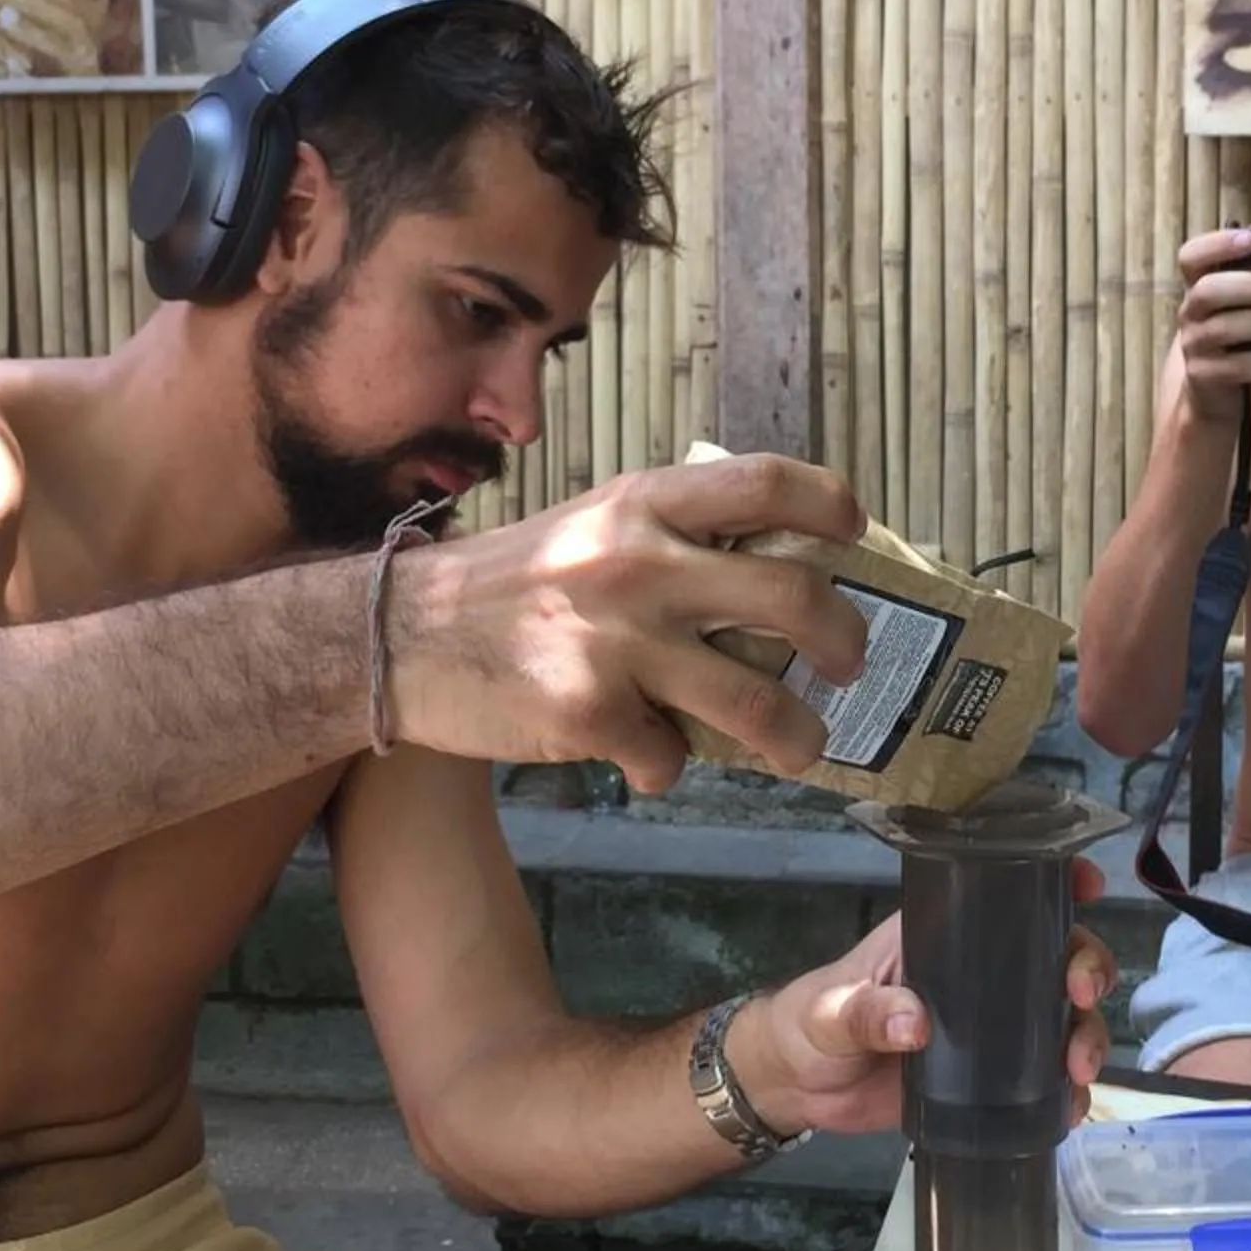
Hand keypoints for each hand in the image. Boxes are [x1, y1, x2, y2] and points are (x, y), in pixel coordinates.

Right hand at [385, 454, 873, 793]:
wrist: (397, 638)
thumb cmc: (508, 585)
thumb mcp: (591, 526)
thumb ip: (671, 536)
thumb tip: (773, 572)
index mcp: (643, 504)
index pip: (766, 483)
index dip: (829, 505)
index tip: (852, 534)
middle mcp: (639, 563)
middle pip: (793, 600)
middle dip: (843, 641)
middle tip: (848, 664)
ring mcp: (618, 642)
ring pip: (756, 704)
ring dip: (797, 738)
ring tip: (803, 749)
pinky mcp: (590, 713)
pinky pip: (668, 758)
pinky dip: (664, 767)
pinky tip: (643, 759)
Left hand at [730, 858, 1120, 1135]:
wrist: (799, 1089)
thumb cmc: (807, 1025)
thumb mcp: (829, 1011)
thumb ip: (863, 1013)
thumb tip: (916, 1024)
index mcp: (943, 934)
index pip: (1008, 895)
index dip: (1057, 884)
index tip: (1088, 888)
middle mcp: (980, 972)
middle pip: (1057, 954)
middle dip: (1087, 966)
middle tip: (1080, 995)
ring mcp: (992, 1026)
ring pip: (1063, 1016)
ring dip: (1086, 1033)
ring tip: (1078, 1066)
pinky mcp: (992, 1078)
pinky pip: (1045, 1078)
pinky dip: (1069, 1090)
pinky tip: (1071, 1104)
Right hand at [1172, 221, 1250, 425]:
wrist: (1223, 389)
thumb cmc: (1246, 331)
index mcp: (1201, 283)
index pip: (1191, 255)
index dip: (1218, 244)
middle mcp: (1191, 311)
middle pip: (1206, 290)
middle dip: (1249, 285)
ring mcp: (1194, 344)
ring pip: (1221, 329)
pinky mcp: (1203, 376)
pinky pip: (1232, 367)